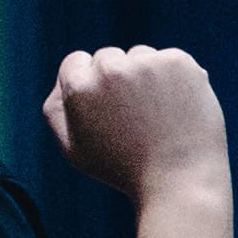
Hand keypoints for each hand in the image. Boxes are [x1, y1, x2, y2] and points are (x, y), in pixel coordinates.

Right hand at [44, 43, 228, 198]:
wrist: (180, 181)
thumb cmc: (124, 170)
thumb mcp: (74, 149)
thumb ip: (57, 110)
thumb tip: (63, 79)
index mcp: (79, 87)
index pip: (76, 61)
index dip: (90, 84)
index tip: (105, 106)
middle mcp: (110, 69)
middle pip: (108, 57)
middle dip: (117, 80)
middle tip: (133, 118)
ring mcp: (146, 63)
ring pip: (140, 56)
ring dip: (146, 76)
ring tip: (156, 116)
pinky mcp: (178, 62)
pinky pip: (170, 61)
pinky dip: (175, 78)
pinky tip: (178, 108)